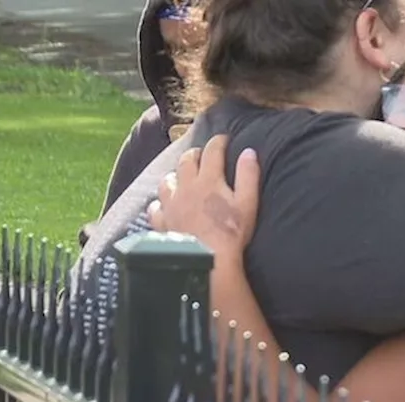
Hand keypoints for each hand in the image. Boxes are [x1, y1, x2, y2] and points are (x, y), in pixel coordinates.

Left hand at [148, 134, 260, 263]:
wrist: (208, 259)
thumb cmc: (231, 232)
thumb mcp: (247, 203)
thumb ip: (248, 175)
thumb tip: (248, 151)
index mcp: (209, 180)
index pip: (212, 151)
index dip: (219, 141)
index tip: (224, 139)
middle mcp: (186, 186)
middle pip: (186, 161)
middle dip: (195, 153)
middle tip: (203, 154)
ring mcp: (171, 204)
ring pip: (167, 180)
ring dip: (175, 175)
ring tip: (181, 177)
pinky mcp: (163, 222)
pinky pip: (156, 207)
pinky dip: (160, 203)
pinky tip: (164, 205)